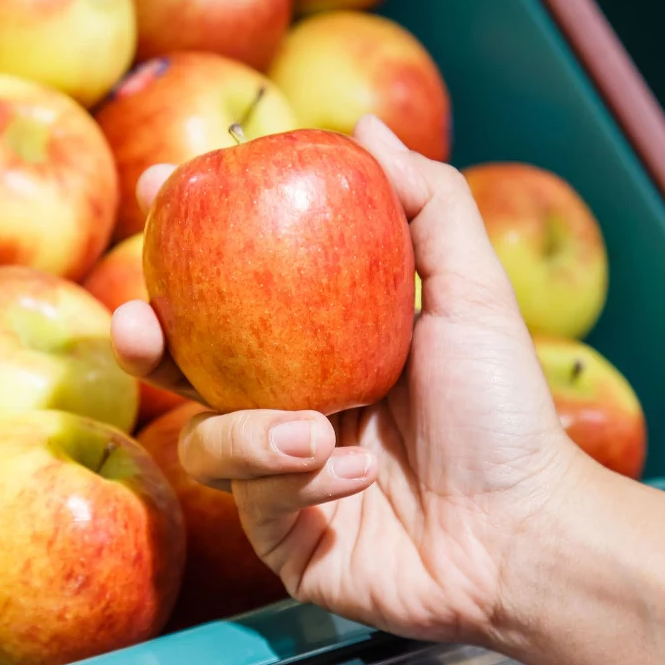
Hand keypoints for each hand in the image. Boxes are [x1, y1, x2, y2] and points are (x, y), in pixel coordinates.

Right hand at [112, 115, 589, 645]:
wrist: (528, 532)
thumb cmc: (505, 410)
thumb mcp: (473, 295)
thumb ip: (428, 205)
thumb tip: (363, 126)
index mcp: (320, 344)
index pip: (234, 286)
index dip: (186, 237)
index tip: (161, 185)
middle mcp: (291, 403)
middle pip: (188, 365)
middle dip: (147, 341)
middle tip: (136, 323)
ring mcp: (282, 474)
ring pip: (207, 442)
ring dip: (248, 433)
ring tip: (316, 431)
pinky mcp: (285, 538)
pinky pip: (254, 502)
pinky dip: (302, 482)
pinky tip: (359, 478)